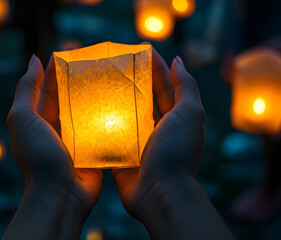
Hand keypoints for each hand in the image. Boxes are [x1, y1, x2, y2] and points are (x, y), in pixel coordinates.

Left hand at [4, 55, 101, 239]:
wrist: (60, 194)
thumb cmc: (39, 156)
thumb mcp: (23, 118)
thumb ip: (26, 89)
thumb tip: (34, 60)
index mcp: (38, 119)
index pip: (48, 88)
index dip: (57, 70)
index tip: (73, 53)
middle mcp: (57, 127)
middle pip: (70, 97)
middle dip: (81, 81)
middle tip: (98, 64)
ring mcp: (77, 139)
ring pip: (88, 112)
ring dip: (97, 97)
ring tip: (113, 78)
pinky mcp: (94, 149)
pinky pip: (102, 129)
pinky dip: (109, 117)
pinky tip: (121, 104)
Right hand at [113, 50, 204, 215]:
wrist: (159, 193)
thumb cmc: (176, 152)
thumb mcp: (190, 114)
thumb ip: (186, 86)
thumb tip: (178, 60)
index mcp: (175, 116)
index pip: (164, 85)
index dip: (154, 67)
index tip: (140, 50)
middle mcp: (157, 127)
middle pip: (143, 97)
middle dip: (132, 80)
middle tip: (115, 63)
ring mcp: (139, 140)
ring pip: (125, 114)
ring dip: (115, 99)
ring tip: (98, 81)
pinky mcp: (122, 153)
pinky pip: (111, 134)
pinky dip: (103, 123)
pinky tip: (90, 109)